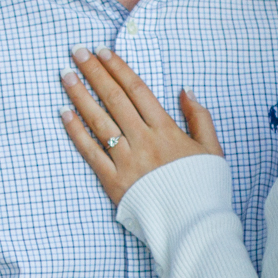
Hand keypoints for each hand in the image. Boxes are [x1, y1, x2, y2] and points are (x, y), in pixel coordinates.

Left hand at [60, 45, 221, 205]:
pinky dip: (76, 131)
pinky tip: (64, 113)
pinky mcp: (113, 182)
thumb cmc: (204, 188)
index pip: (136, 90)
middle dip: (93, 72)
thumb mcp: (212, 149)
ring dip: (80, 95)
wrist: (193, 226)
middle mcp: (143, 141)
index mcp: (166, 130)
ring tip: (65, 75)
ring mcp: (126, 161)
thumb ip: (199, 117)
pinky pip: (90, 152)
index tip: (102, 51)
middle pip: (113, 99)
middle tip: (76, 51)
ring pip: (98, 121)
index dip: (117, 68)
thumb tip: (184, 90)